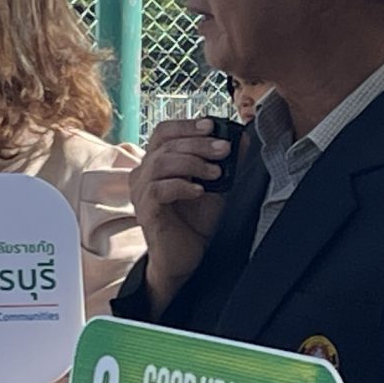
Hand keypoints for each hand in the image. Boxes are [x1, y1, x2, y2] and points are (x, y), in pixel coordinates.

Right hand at [130, 119, 232, 312]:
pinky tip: (199, 191)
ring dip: (192, 163)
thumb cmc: (194, 222)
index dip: (187, 125)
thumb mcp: (216, 187)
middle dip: (199, 144)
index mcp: (157, 162)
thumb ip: (225, 164)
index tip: (211, 126)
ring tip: (215, 172)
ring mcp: (141, 191)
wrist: (185, 257)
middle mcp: (144, 173)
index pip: (164, 132)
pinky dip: (181, 185)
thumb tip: (242, 141)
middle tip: (224, 149)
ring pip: (161, 163)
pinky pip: (158, 190)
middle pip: (166, 144)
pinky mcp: (145, 210)